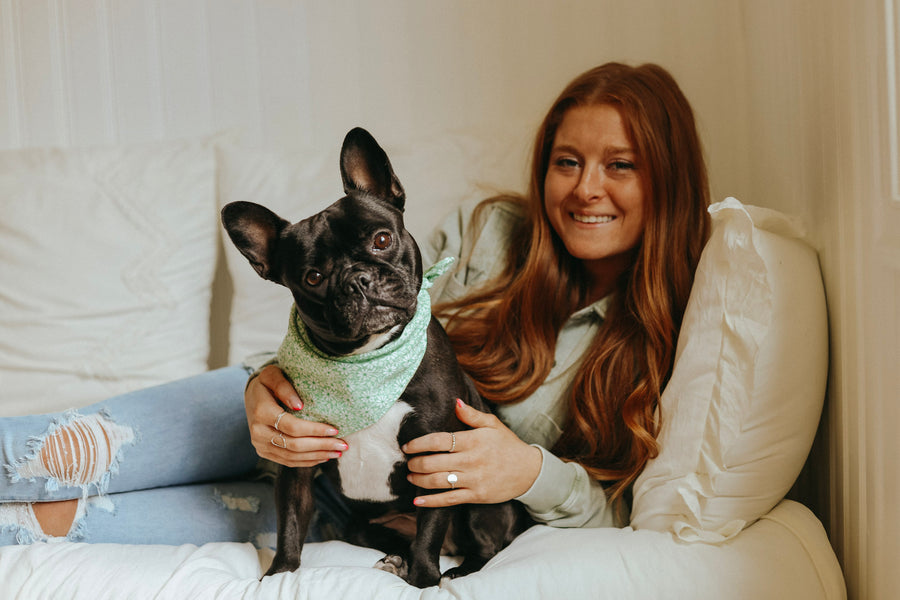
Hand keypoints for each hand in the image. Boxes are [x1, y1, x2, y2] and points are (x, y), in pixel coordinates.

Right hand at [245, 364, 347, 467]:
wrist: (252, 395)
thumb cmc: (268, 382)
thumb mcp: (273, 375)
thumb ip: (284, 387)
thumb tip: (299, 405)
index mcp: (261, 412)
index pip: (292, 426)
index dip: (315, 430)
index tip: (335, 430)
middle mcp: (258, 432)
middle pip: (294, 445)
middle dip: (321, 446)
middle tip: (343, 445)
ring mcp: (259, 444)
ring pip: (292, 456)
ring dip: (317, 456)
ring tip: (337, 453)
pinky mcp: (264, 452)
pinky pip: (287, 461)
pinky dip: (307, 461)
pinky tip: (323, 457)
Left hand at [403, 399, 541, 506]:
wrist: (530, 471)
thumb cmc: (508, 445)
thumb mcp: (493, 424)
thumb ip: (471, 414)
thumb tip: (455, 402)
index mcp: (473, 441)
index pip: (438, 441)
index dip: (419, 444)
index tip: (407, 446)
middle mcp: (471, 460)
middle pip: (434, 462)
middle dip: (415, 463)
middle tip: (408, 462)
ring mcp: (473, 480)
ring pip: (438, 481)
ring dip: (419, 480)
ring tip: (411, 476)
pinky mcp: (476, 496)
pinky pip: (449, 500)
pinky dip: (431, 501)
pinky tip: (418, 501)